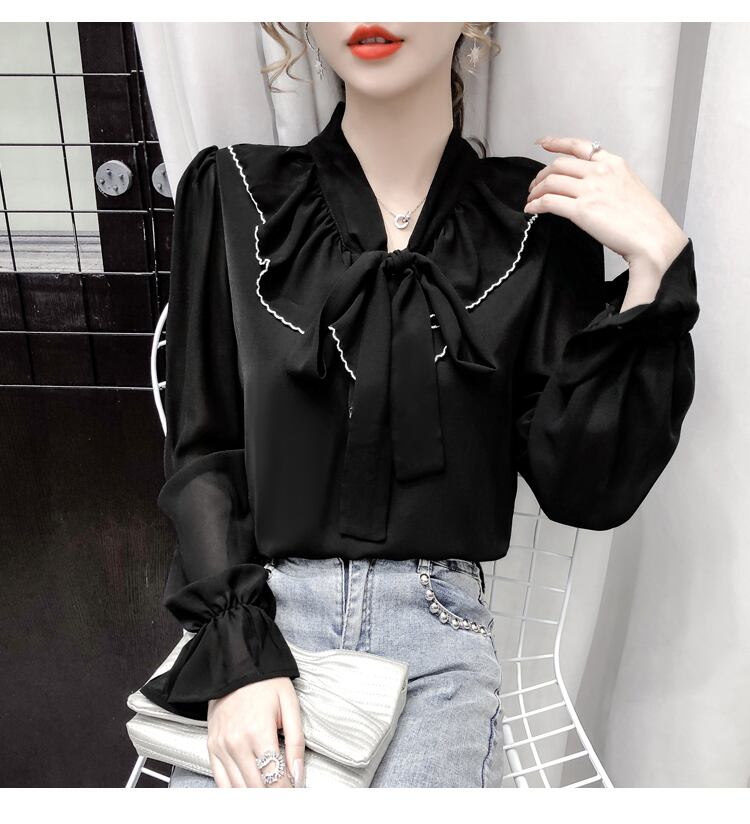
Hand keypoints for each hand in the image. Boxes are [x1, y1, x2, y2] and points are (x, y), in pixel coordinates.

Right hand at [206, 676, 304, 787]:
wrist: (236, 664)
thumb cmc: (267, 683)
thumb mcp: (290, 705)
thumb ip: (296, 742)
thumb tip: (297, 774)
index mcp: (258, 731)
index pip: (273, 778)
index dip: (286, 791)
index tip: (294, 793)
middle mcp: (236, 742)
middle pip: (256, 787)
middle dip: (273, 794)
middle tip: (285, 794)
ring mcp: (221, 746)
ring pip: (238, 788)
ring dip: (255, 794)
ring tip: (270, 792)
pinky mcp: (211, 746)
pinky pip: (220, 780)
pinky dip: (234, 791)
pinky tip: (247, 791)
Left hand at [524, 136, 688, 276]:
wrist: (654, 239)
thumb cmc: (646, 221)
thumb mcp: (630, 187)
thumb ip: (609, 181)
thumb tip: (590, 187)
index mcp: (614, 164)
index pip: (580, 146)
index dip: (557, 143)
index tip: (543, 143)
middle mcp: (601, 171)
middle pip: (559, 165)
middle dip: (542, 175)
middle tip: (535, 186)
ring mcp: (590, 189)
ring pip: (551, 181)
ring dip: (536, 191)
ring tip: (532, 200)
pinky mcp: (582, 210)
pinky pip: (549, 201)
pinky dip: (536, 205)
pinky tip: (532, 210)